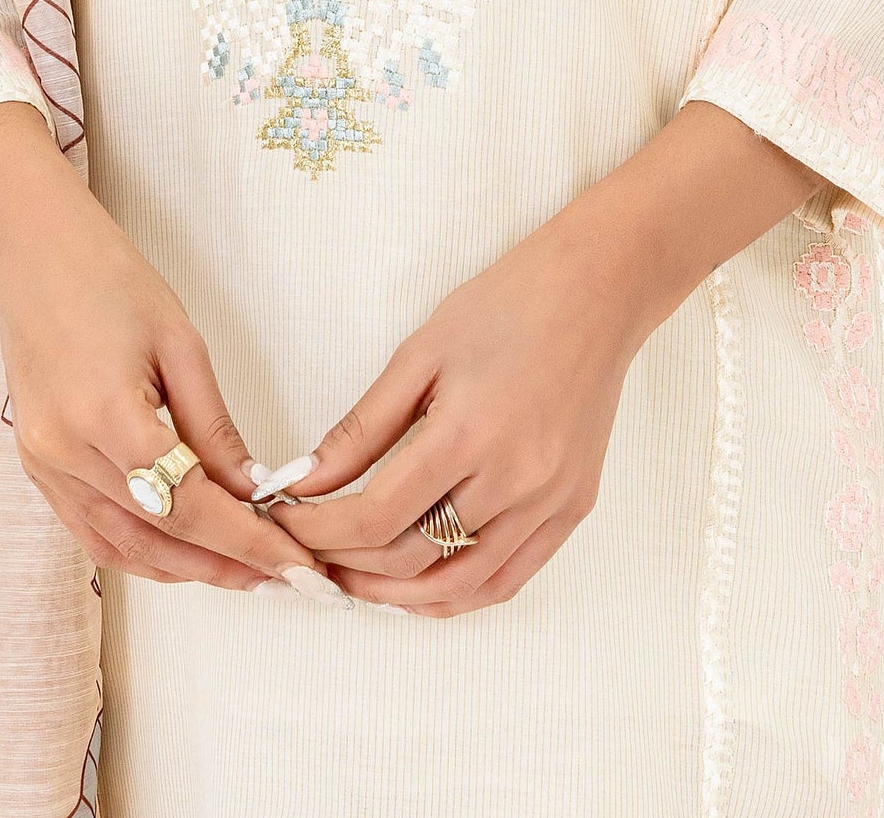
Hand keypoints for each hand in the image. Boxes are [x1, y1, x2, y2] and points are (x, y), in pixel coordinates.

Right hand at [0, 103, 340, 601]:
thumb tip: (253, 491)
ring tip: (245, 572)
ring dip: (185, 569)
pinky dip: (141, 552)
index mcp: (107, 416)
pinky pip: (91, 532)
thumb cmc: (109, 278)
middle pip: (158, 538)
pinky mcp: (36, 466)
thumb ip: (214, 426)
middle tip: (285, 577)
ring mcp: (43, 465)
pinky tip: (184, 552)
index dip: (247, 543)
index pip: (189, 507)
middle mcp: (66, 453)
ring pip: (121, 549)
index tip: (296, 563)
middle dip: (226, 566)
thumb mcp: (180, 342)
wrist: (34, 252)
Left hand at [273, 101, 818, 613]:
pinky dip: (456, 594)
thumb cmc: (508, 304)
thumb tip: (303, 483)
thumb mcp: (419, 353)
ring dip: (395, 594)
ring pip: (459, 586)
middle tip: (306, 551)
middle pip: (411, 558)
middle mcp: (515, 480)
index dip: (319, 530)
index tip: (282, 522)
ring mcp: (550, 502)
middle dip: (345, 563)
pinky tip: (418, 585)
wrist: (600, 288)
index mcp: (468, 432)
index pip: (375, 515)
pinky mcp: (572, 509)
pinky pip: (507, 579)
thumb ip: (360, 429)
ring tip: (351, 577)